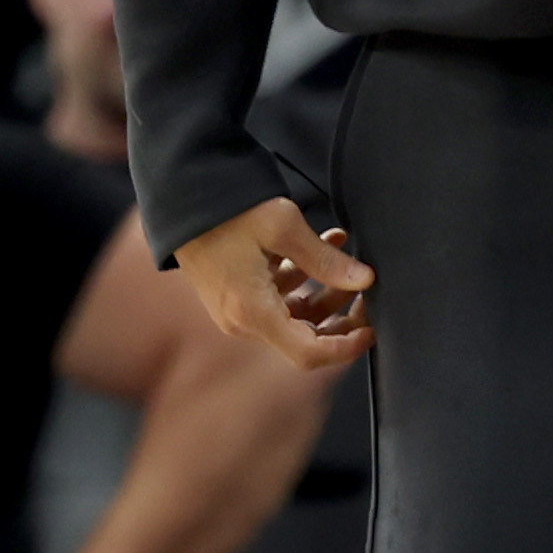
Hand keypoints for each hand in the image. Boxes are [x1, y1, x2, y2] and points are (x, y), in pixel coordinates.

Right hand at [171, 197, 374, 371]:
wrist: (181, 198)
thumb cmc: (226, 211)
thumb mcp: (282, 228)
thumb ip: (326, 258)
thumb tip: (365, 279)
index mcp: (253, 312)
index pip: (308, 353)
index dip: (345, 348)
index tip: (371, 331)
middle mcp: (243, 321)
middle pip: (304, 338)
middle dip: (341, 318)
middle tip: (366, 292)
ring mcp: (237, 311)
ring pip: (294, 317)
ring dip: (324, 292)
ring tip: (346, 252)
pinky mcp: (235, 297)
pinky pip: (277, 301)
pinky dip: (302, 280)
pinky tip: (321, 245)